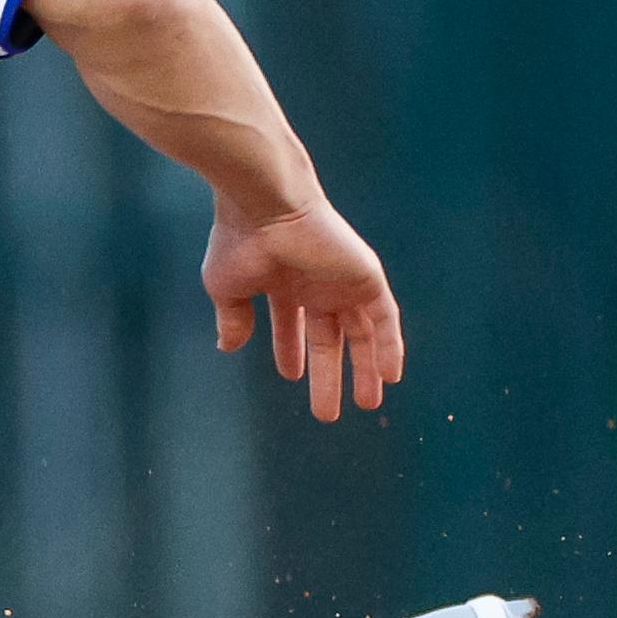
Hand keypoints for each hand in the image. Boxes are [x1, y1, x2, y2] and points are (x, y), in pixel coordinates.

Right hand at [201, 194, 403, 421]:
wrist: (266, 207)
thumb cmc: (239, 242)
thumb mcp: (226, 288)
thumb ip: (233, 318)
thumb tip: (228, 347)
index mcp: (284, 282)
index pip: (293, 323)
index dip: (291, 349)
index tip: (292, 376)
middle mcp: (317, 283)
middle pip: (330, 337)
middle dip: (330, 373)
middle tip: (329, 410)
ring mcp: (344, 282)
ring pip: (361, 333)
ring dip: (365, 368)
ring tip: (367, 403)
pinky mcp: (367, 279)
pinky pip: (385, 319)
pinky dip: (389, 347)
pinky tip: (390, 376)